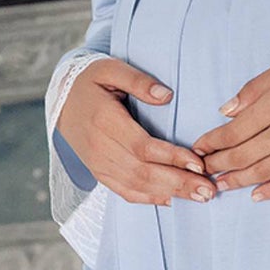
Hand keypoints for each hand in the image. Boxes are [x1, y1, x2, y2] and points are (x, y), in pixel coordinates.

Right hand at [56, 58, 213, 205]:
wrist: (60, 100)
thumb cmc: (90, 81)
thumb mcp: (110, 69)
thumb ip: (138, 80)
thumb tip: (166, 95)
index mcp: (104, 120)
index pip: (142, 146)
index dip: (172, 157)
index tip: (199, 163)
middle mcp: (99, 147)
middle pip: (143, 171)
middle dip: (179, 182)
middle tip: (209, 189)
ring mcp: (97, 164)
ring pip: (136, 185)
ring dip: (170, 194)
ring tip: (200, 197)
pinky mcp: (99, 172)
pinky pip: (124, 191)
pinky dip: (149, 199)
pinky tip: (172, 200)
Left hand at [190, 42, 269, 199]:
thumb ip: (258, 86)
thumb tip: (227, 110)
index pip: (235, 130)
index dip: (212, 142)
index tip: (198, 149)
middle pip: (245, 155)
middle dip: (219, 164)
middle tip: (201, 172)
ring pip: (267, 171)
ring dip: (239, 181)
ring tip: (220, 186)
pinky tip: (258, 196)